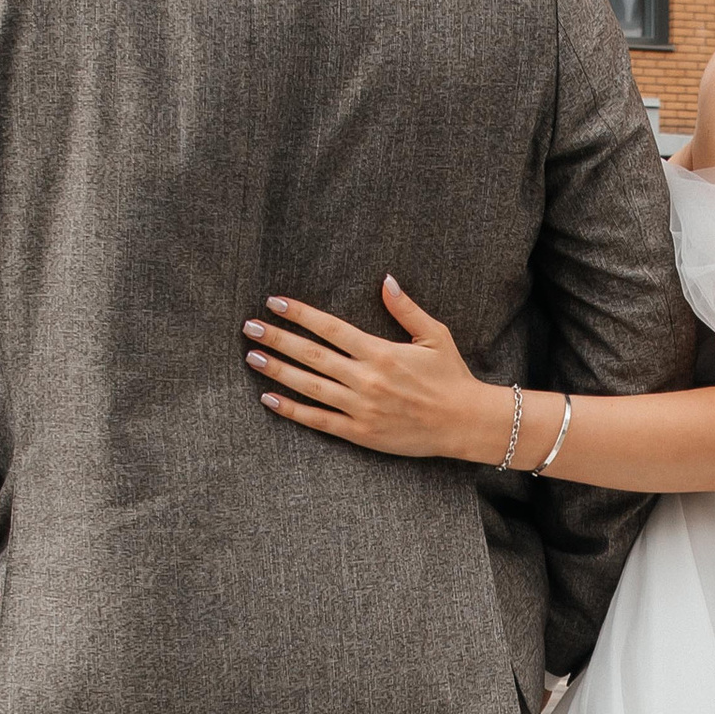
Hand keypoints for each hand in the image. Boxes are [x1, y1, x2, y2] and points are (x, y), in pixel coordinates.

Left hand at [244, 281, 496, 463]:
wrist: (464, 423)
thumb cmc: (451, 377)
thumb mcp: (435, 336)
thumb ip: (406, 309)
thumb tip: (386, 280)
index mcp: (380, 352)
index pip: (330, 328)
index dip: (299, 314)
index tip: (274, 302)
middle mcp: (366, 379)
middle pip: (311, 354)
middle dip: (277, 339)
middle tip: (249, 327)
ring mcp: (361, 408)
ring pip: (309, 386)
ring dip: (278, 370)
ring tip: (252, 357)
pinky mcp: (360, 433)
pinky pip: (319, 421)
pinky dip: (292, 410)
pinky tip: (269, 399)